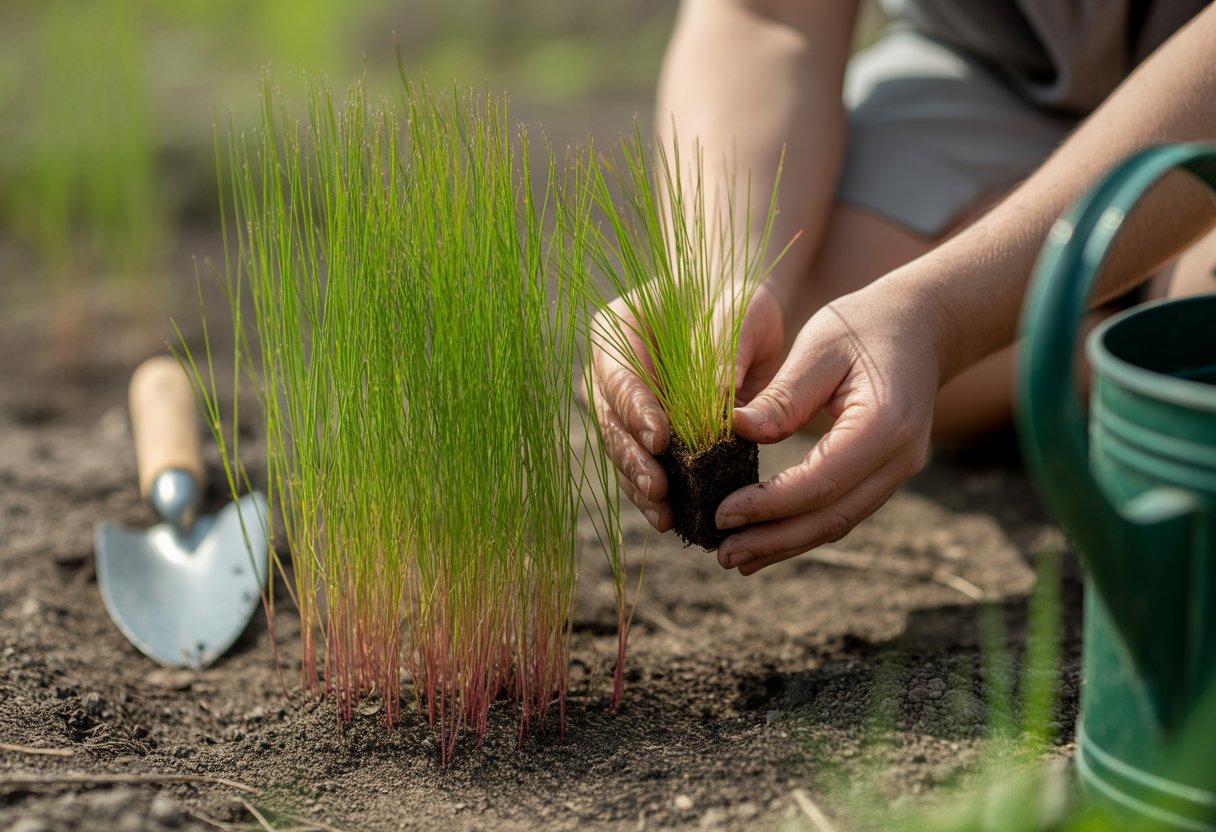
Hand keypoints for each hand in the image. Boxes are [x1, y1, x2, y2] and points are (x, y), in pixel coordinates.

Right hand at [588, 283, 785, 530]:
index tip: (661, 440)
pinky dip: (657, 493)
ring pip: (623, 451)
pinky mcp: (645, 434)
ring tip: (664, 514)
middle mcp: (610, 370)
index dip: (636, 410)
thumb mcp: (737, 315)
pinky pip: (644, 466)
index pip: (619, 374)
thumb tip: (721, 405)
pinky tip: (672, 517)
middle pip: (612, 420)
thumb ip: (724, 352)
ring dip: (641, 485)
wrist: (740, 316)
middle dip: (634, 458)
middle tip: (659, 488)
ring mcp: (623, 406)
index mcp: (617, 329)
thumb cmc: (736, 304)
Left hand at [715, 282, 942, 574]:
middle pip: (831, 517)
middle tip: (722, 554)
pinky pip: (842, 511)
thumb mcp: (818, 347)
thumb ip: (783, 395)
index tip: (722, 514)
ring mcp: (898, 471)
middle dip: (773, 540)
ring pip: (837, 523)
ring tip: (735, 558)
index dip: (769, 505)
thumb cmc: (864, 325)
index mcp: (885, 423)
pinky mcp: (885, 475)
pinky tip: (766, 540)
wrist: (922, 325)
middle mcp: (900, 458)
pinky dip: (802, 529)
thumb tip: (735, 430)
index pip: (821, 481)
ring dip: (785, 545)